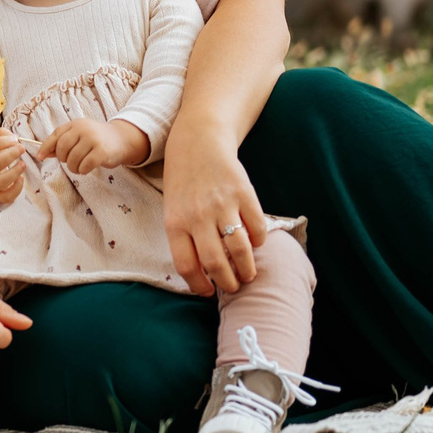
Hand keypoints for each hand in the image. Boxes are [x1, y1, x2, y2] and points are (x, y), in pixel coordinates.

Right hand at [0, 129, 28, 203]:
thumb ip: (0, 135)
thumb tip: (14, 137)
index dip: (3, 142)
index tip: (15, 139)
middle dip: (11, 155)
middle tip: (22, 148)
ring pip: (1, 182)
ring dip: (15, 172)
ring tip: (23, 164)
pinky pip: (6, 196)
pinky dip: (16, 189)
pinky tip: (21, 179)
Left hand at [38, 118, 150, 173]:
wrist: (122, 139)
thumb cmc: (96, 140)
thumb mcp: (79, 136)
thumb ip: (62, 144)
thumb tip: (42, 154)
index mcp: (75, 124)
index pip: (56, 135)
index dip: (45, 147)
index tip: (40, 157)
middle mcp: (83, 129)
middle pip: (62, 148)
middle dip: (63, 159)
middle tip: (70, 162)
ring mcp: (93, 139)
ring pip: (72, 159)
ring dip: (73, 167)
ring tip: (79, 166)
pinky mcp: (102, 152)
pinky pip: (84, 166)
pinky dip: (83, 170)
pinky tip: (87, 168)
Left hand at [159, 127, 267, 296]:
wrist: (199, 141)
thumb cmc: (183, 181)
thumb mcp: (172, 208)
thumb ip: (184, 236)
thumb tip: (202, 273)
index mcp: (175, 222)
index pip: (186, 265)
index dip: (199, 285)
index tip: (208, 292)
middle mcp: (198, 216)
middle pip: (215, 263)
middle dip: (228, 283)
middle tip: (235, 287)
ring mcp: (222, 204)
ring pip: (239, 250)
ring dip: (247, 269)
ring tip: (248, 274)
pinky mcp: (244, 193)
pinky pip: (257, 228)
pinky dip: (259, 242)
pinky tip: (255, 244)